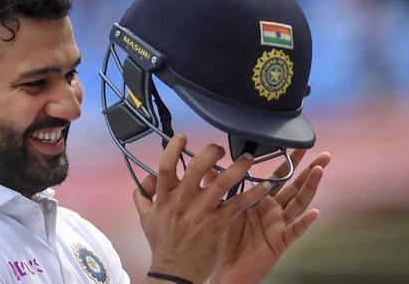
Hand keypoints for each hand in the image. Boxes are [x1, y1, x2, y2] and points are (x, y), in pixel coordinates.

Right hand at [133, 135, 273, 283]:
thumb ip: (143, 194)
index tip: (182, 138)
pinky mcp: (218, 224)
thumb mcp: (145, 217)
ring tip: (247, 158)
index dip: (174, 147)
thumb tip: (147, 177)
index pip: (166, 165)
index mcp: (165, 197)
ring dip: (238, 167)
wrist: (174, 271)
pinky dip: (254, 193)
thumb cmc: (163, 244)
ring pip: (222, 182)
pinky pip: (239, 203)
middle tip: (219, 149)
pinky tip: (265, 185)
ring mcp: (202, 212)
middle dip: (211, 152)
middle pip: (197, 167)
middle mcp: (183, 201)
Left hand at [210, 149, 331, 283]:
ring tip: (319, 171)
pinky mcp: (280, 241)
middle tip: (323, 154)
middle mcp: (273, 210)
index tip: (298, 145)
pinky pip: (295, 230)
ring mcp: (278, 225)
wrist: (224, 269)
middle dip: (309, 170)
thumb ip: (217, 187)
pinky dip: (305, 222)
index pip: (278, 176)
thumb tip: (209, 166)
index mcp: (260, 200)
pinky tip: (314, 212)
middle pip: (295, 186)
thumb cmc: (224, 239)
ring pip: (298, 203)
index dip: (289, 162)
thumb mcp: (220, 208)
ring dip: (310, 187)